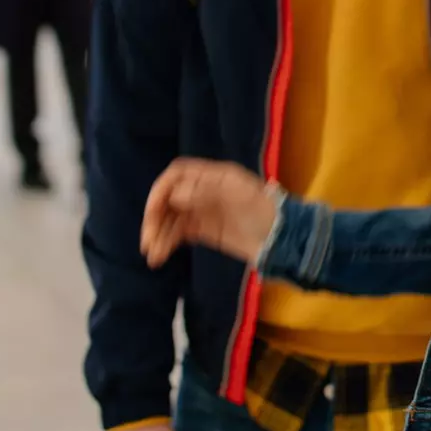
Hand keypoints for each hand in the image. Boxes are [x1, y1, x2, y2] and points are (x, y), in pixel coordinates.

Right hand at [141, 158, 278, 267]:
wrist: (283, 241)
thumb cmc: (265, 213)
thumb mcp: (241, 198)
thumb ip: (208, 192)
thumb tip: (175, 195)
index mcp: (214, 176)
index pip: (178, 174)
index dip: (162, 190)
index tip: (153, 211)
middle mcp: (205, 190)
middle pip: (170, 198)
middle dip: (156, 217)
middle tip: (148, 240)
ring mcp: (204, 210)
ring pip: (171, 218)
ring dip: (159, 234)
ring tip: (152, 255)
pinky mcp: (204, 230)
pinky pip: (179, 233)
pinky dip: (166, 242)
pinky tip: (159, 256)